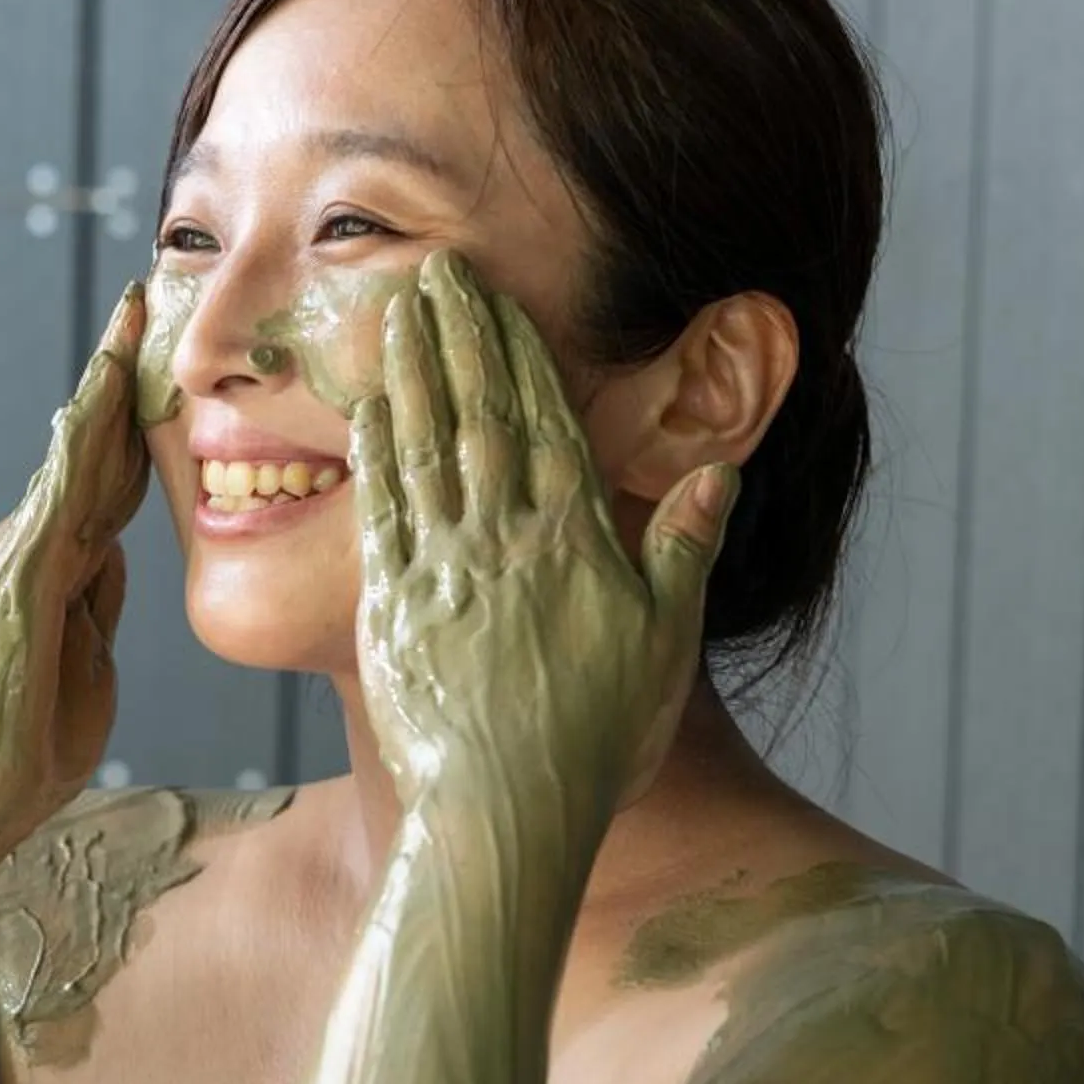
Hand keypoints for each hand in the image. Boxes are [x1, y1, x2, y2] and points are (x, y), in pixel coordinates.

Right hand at [0, 285, 150, 838]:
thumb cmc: (28, 749)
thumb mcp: (88, 663)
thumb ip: (95, 601)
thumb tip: (114, 549)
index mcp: (48, 566)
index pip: (102, 478)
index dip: (132, 419)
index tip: (158, 364)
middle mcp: (24, 545)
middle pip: (87, 447)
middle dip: (117, 373)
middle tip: (142, 299)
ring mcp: (16, 555)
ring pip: (72, 455)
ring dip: (102, 385)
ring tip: (128, 319)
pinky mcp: (16, 578)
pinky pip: (57, 496)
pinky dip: (80, 443)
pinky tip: (99, 395)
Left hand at [347, 250, 735, 818]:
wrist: (507, 814)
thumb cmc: (597, 738)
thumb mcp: (665, 642)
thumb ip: (684, 549)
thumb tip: (718, 472)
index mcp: (572, 539)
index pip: (545, 421)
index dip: (517, 351)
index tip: (497, 297)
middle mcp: (503, 538)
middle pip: (479, 415)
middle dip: (459, 336)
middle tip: (437, 269)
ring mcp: (442, 569)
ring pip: (424, 447)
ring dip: (410, 373)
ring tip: (397, 311)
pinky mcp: (391, 608)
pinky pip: (380, 512)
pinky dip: (374, 454)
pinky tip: (365, 409)